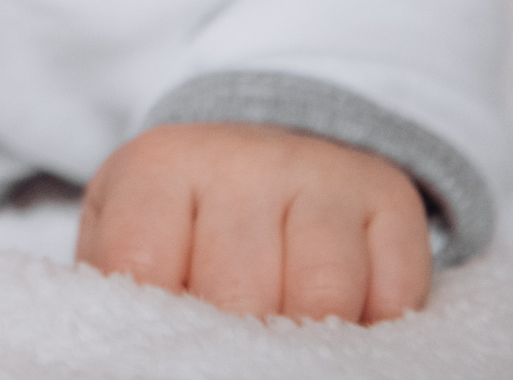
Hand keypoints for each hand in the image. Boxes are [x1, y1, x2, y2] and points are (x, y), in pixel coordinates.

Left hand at [76, 122, 431, 323]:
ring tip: (280, 343)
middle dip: (232, 345)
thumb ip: (118, 293)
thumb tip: (123, 354)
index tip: (168, 346)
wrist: (254, 165)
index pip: (143, 267)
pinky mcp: (388, 196)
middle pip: (238, 296)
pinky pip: (394, 298)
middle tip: (226, 350)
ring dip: (306, 344)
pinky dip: (372, 330)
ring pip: (321, 300)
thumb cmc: (177, 230)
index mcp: (156, 167)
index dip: (160, 328)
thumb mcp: (124, 245)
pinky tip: (341, 321)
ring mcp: (319, 170)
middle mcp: (239, 157)